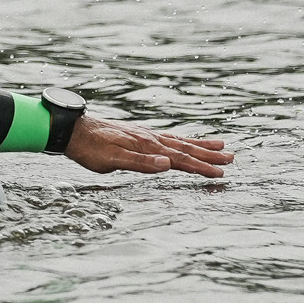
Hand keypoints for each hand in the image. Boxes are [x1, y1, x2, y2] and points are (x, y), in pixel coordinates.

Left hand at [65, 115, 230, 178]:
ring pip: (179, 141)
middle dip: (208, 155)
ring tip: (220, 145)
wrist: (71, 129)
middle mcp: (149, 138)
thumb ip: (139, 162)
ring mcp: (145, 135)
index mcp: (146, 146)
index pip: (179, 159)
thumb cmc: (88, 148)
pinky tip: (185, 141)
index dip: (200, 167)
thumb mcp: (110, 160)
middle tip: (232, 158)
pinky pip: (168, 137)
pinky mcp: (138, 135)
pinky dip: (182, 140)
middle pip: (185, 148)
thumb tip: (167, 164)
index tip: (220, 173)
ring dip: (200, 145)